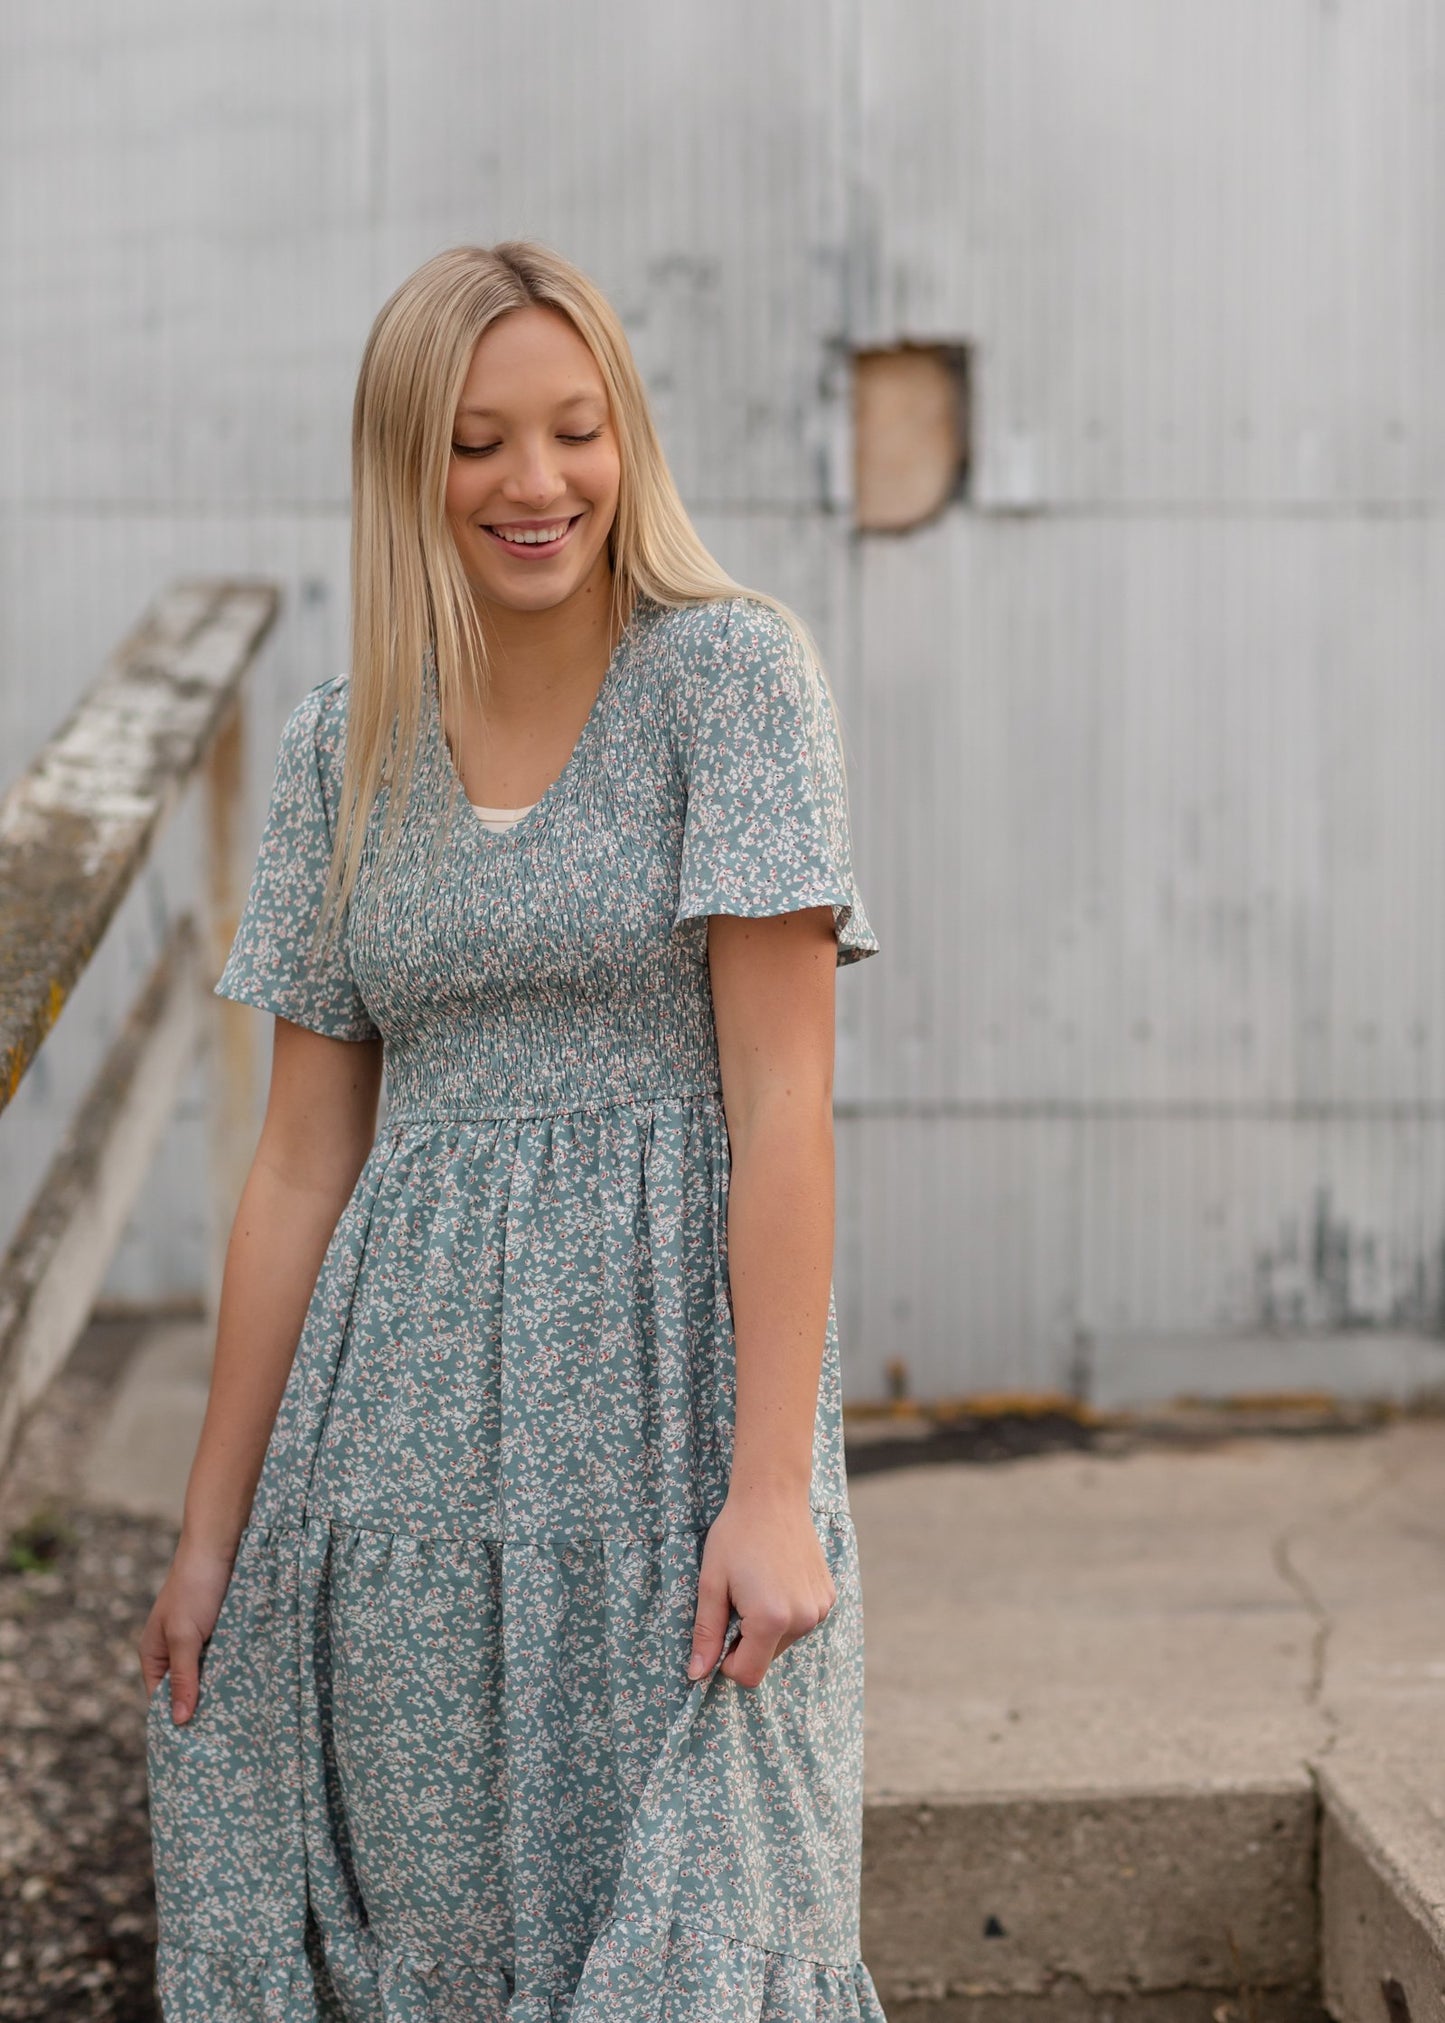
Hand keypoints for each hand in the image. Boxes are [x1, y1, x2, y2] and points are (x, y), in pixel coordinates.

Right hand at [137, 1539, 236, 1725]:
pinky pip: (228, 1660)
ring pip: (211, 1677)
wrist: (220, 1544)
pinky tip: (252, 1688)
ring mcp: (201, 1642)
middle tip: (224, 1740)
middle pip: (187, 1691)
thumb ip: (184, 1677)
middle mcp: (176, 1652)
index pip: (161, 1701)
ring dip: (222, 1690)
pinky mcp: (224, 1632)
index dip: (175, 1720)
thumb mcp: (185, 1636)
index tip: (196, 1748)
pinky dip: (235, 1671)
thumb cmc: (195, 1588)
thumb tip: (180, 1721)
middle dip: (202, 1708)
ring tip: (240, 1720)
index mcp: (155, 1655)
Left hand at [687, 1486, 836, 1689]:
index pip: (748, 1675)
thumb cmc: (735, 1535)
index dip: (726, 1662)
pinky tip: (777, 1579)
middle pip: (766, 1658)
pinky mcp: (828, 1597)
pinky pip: (801, 1622)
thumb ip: (706, 1633)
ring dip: (766, 1626)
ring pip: (784, 1641)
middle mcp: (802, 1620)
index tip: (720, 1630)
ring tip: (758, 1585)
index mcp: (771, 1620)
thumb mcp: (711, 1583)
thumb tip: (696, 1675)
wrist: (773, 1495)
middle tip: (737, 1599)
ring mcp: (820, 1609)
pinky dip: (786, 1612)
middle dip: (747, 1641)